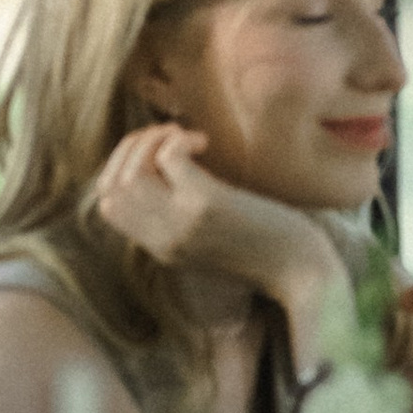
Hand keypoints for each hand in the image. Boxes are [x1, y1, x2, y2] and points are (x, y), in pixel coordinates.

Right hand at [88, 125, 343, 332]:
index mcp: (161, 249)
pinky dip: (179, 139)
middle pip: (112, 185)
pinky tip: (205, 142)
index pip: (109, 205)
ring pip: (132, 170)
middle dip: (132, 149)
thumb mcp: (214, 243)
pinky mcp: (207, 203)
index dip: (122, 169)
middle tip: (168, 138)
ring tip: (186, 137)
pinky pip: (168, 157)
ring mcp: (182, 222)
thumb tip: (170, 174)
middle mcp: (163, 239)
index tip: (155, 155)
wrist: (304, 274)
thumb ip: (184, 221)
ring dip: (153, 139)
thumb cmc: (269, 251)